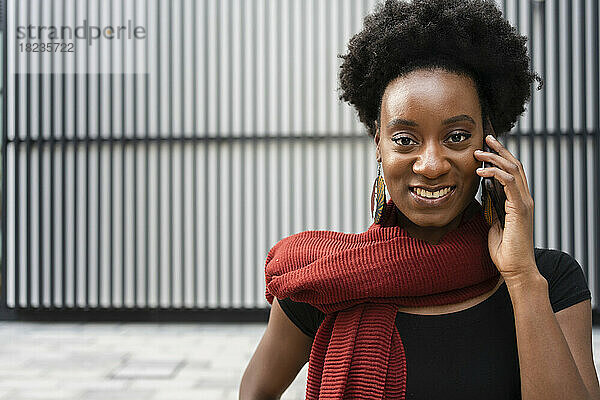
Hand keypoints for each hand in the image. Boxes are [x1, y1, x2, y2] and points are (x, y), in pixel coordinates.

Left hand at [474, 134, 538, 282]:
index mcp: (518, 201)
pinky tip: (481, 171)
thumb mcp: (494, 224)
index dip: (501, 158)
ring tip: (478, 152)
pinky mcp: (520, 209)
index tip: (487, 148)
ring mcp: (524, 203)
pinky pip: (509, 183)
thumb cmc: (504, 251)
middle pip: (514, 165)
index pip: (512, 172)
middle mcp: (524, 199)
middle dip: (500, 150)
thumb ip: (492, 208)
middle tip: (486, 138)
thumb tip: (484, 194)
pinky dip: (495, 173)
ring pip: (512, 170)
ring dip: (495, 158)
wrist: (515, 269)